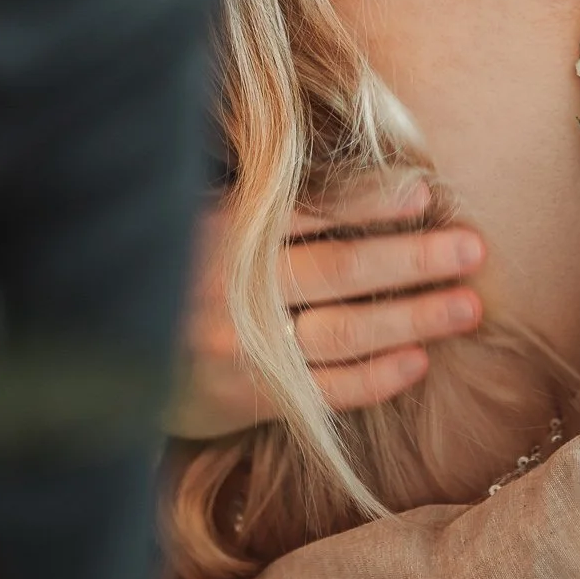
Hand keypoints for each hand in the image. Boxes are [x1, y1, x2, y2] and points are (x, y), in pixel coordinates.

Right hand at [169, 177, 485, 439]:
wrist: (106, 352)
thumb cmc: (173, 270)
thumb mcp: (202, 218)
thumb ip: (265, 203)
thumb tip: (363, 182)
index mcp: (224, 229)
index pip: (315, 211)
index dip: (374, 201)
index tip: (426, 194)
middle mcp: (234, 286)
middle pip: (343, 269)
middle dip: (415, 259)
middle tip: (473, 250)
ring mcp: (240, 345)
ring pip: (344, 331)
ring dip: (413, 318)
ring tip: (468, 307)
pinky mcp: (244, 396)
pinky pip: (324, 389)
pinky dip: (374, 377)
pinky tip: (418, 362)